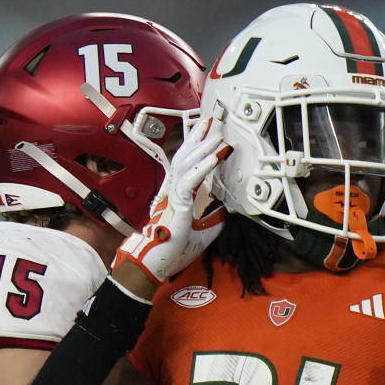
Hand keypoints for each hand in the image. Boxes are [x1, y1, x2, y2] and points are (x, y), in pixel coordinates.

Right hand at [112, 118, 229, 285]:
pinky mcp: (176, 203)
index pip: (187, 164)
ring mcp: (172, 195)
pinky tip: (215, 157)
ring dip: (204, 147)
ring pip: (187, 163)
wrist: (157, 263)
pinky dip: (204, 167)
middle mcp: (172, 190)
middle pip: (185, 156)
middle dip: (198, 137)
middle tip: (211, 121)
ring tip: (217, 135)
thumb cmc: (174, 250)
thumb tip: (227, 209)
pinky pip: (191, 180)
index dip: (196, 146)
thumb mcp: (203, 232)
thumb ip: (213, 218)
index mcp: (176, 194)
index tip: (208, 133)